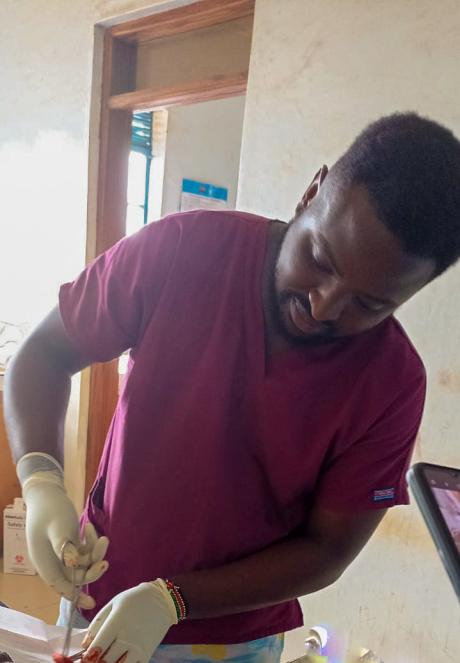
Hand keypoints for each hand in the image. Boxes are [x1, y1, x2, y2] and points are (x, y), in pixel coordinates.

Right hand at [18, 453, 108, 608]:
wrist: (47, 492)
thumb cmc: (50, 509)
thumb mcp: (57, 527)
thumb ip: (64, 546)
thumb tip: (73, 564)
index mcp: (46, 563)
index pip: (61, 585)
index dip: (76, 595)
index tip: (92, 603)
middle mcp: (54, 561)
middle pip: (76, 575)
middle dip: (92, 569)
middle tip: (105, 561)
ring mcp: (63, 553)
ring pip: (83, 562)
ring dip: (94, 553)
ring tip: (102, 538)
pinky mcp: (70, 544)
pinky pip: (84, 551)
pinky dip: (90, 542)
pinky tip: (89, 526)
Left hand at [82, 580, 177, 662]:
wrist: (162, 600)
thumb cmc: (134, 600)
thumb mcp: (113, 603)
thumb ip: (97, 623)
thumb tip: (85, 644)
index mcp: (117, 622)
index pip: (97, 647)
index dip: (87, 656)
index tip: (84, 657)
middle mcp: (127, 637)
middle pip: (105, 660)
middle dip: (97, 660)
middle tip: (96, 657)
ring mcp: (138, 648)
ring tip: (108, 656)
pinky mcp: (147, 654)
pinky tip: (120, 658)